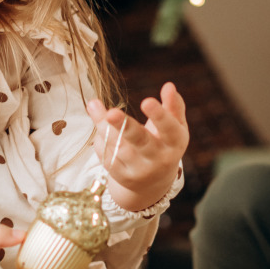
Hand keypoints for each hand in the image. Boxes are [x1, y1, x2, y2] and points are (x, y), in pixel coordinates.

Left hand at [88, 82, 187, 212]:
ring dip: (104, 126)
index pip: (168, 129)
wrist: (154, 182)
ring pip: (118, 146)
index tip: (146, 101)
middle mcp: (158, 159)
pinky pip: (106, 155)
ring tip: (94, 105)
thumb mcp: (175, 127)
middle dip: (125, 127)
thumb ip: (173, 106)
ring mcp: (139, 170)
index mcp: (175, 143)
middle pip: (140, 141)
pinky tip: (100, 126)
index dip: (158, 115)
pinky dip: (100, 139)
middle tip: (111, 113)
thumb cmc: (165, 144)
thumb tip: (169, 86)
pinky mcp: (122, 176)